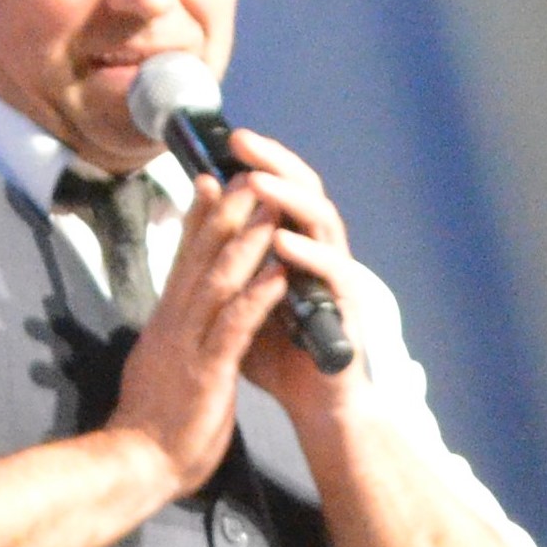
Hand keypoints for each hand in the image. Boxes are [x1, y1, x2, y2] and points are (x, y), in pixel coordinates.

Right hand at [104, 169, 288, 495]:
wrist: (135, 464)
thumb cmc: (154, 421)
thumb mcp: (162, 364)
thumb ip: (173, 334)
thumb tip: (177, 316)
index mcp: (167, 322)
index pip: (183, 259)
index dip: (200, 218)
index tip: (215, 181)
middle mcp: (174, 323)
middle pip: (200, 257)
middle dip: (227, 213)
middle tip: (249, 173)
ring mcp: (189, 344)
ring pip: (218, 281)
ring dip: (247, 242)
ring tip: (270, 207)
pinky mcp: (206, 371)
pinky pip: (235, 326)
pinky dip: (258, 296)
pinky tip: (279, 274)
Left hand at [228, 129, 371, 410]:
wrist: (313, 406)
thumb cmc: (277, 354)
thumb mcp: (237, 300)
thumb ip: (224, 260)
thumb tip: (197, 215)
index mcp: (294, 247)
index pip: (278, 192)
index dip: (255, 163)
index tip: (225, 139)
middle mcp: (320, 252)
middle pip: (303, 192)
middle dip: (273, 163)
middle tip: (241, 140)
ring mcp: (338, 276)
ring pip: (323, 222)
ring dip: (290, 199)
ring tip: (258, 180)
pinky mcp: (348, 308)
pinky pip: (334, 273)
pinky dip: (308, 255)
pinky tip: (284, 241)